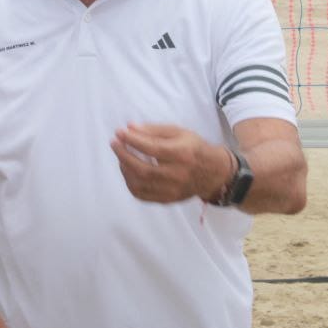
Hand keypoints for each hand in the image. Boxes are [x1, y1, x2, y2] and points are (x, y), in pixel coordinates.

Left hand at [110, 123, 229, 203]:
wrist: (213, 173)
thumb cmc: (194, 148)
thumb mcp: (179, 132)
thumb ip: (154, 130)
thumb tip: (130, 128)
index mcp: (182, 154)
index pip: (151, 148)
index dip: (132, 140)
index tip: (120, 132)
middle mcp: (177, 174)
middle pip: (142, 169)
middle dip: (123, 155)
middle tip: (114, 143)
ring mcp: (172, 190)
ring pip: (139, 184)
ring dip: (125, 169)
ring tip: (121, 157)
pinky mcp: (168, 199)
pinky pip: (142, 195)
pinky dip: (131, 183)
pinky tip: (128, 172)